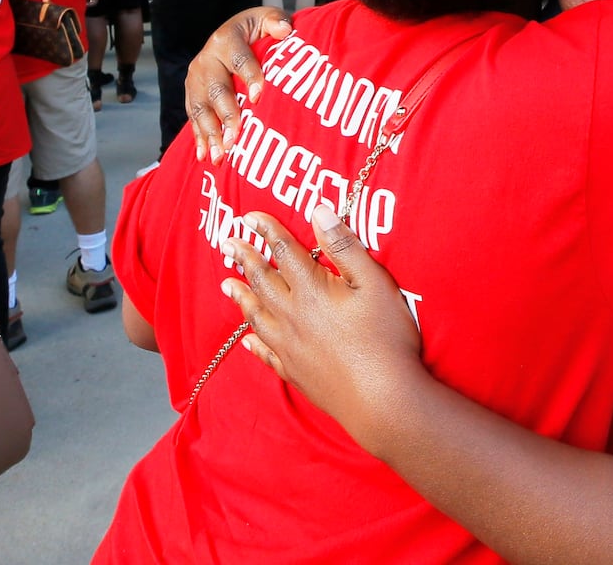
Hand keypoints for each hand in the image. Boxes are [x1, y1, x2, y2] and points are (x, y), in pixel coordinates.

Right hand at [184, 7, 291, 162]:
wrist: (230, 36)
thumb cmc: (254, 31)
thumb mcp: (265, 19)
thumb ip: (276, 21)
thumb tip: (285, 31)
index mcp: (226, 39)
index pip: (238, 59)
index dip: (249, 77)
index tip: (259, 97)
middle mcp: (206, 59)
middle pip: (215, 89)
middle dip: (226, 115)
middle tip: (237, 137)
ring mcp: (196, 79)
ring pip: (200, 107)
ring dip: (210, 133)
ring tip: (221, 154)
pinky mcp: (192, 95)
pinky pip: (193, 118)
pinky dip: (199, 138)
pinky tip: (205, 156)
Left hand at [220, 205, 423, 452]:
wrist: (382, 400)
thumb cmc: (385, 339)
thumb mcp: (373, 282)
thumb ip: (344, 246)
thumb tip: (318, 211)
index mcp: (311, 289)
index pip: (283, 250)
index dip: (266, 230)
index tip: (249, 217)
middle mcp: (292, 315)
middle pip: (262, 280)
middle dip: (244, 258)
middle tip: (227, 243)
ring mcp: (290, 347)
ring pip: (257, 315)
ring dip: (241, 296)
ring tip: (226, 284)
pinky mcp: (295, 372)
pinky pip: (266, 354)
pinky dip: (253, 343)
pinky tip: (247, 340)